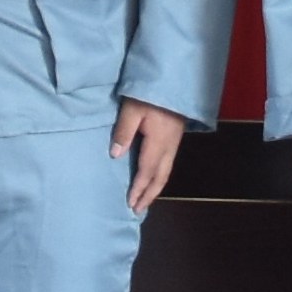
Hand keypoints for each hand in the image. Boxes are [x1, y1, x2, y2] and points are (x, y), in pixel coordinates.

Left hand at [112, 99, 184, 214]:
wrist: (176, 82)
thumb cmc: (150, 94)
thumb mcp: (132, 109)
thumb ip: (123, 131)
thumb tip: (115, 155)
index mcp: (158, 142)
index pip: (146, 171)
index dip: (138, 188)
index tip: (130, 203)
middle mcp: (169, 147)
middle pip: (160, 177)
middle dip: (149, 195)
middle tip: (138, 210)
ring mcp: (174, 143)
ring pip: (166, 172)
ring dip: (155, 188)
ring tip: (145, 200)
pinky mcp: (175, 138)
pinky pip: (168, 164)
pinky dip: (160, 177)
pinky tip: (153, 178)